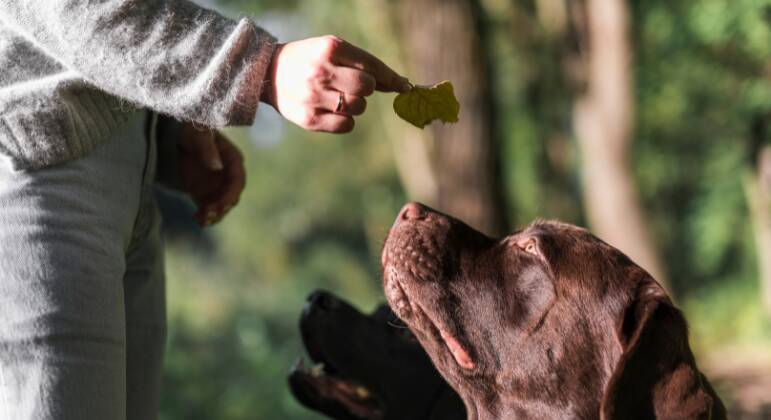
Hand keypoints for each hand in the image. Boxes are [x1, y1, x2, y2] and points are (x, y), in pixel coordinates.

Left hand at [177, 124, 245, 226]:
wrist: (179, 135)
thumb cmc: (194, 130)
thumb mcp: (199, 135)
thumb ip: (207, 149)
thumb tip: (216, 167)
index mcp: (233, 161)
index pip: (237, 181)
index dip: (231, 194)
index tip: (222, 204)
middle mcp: (228, 176)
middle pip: (231, 196)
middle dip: (221, 207)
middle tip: (208, 214)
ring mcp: (217, 186)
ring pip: (221, 205)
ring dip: (213, 214)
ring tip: (201, 220)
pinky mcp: (205, 193)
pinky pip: (208, 207)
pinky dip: (204, 215)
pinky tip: (197, 219)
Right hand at [261, 35, 410, 132]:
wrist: (267, 73)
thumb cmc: (309, 60)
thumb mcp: (332, 51)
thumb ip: (363, 64)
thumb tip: (401, 84)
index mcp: (330, 48)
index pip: (371, 65)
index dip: (390, 78)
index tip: (405, 86)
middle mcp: (322, 71)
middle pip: (367, 87)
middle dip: (366, 89)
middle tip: (354, 87)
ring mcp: (314, 96)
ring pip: (358, 107)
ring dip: (356, 105)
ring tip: (338, 97)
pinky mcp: (309, 118)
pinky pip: (346, 125)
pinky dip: (346, 120)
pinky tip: (332, 111)